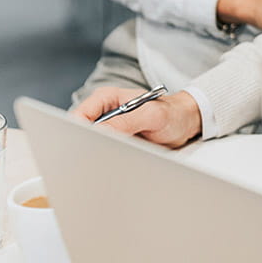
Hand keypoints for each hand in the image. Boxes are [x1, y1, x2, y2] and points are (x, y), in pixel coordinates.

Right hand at [70, 87, 201, 147]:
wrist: (184, 124)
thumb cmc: (171, 113)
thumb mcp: (151, 115)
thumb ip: (127, 121)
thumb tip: (101, 131)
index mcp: (106, 99)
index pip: (80, 115)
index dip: (77, 131)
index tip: (83, 146)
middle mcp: (104, 114)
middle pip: (81, 133)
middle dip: (85, 146)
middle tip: (96, 158)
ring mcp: (108, 129)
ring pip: (91, 146)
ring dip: (98, 154)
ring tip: (111, 160)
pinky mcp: (115, 143)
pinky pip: (104, 153)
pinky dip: (107, 159)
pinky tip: (117, 163)